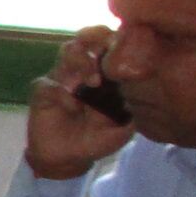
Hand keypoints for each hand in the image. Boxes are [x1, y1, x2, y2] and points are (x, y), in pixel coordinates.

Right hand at [24, 26, 133, 180]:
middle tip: (107, 60)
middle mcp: (82, 68)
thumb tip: (152, 96)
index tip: (126, 47)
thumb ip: (136, 112)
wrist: (68, 159)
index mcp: (104, 71)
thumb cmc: (97, 139)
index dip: (116, 38)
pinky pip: (49, 84)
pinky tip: (72, 106)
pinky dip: (61, 93)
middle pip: (87, 38)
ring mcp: (62, 77)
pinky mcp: (43, 91)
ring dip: (82, 61)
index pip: (109, 42)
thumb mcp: (124, 128)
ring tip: (92, 82)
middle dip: (96, 41)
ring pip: (68, 51)